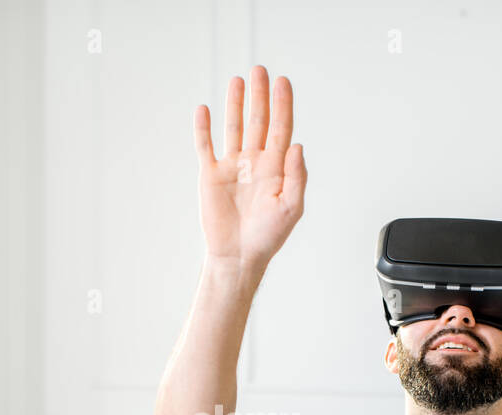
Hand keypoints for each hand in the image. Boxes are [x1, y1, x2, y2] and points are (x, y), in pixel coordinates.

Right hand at [193, 65, 306, 269]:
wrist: (238, 256)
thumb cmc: (267, 236)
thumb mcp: (291, 208)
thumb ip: (297, 176)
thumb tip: (297, 144)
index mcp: (276, 168)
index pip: (281, 128)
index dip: (282, 105)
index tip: (283, 82)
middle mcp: (254, 162)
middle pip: (258, 121)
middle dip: (260, 96)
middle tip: (260, 71)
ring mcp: (232, 167)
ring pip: (234, 127)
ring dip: (235, 105)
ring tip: (237, 81)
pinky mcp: (210, 175)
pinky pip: (206, 146)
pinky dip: (204, 128)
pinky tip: (205, 110)